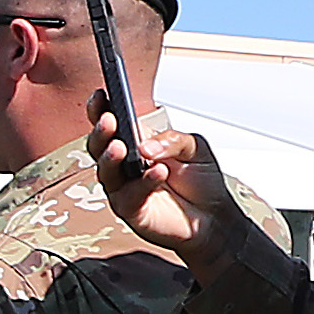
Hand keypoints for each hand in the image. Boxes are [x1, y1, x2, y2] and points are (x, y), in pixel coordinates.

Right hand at [92, 109, 233, 264]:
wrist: (214, 218)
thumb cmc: (202, 182)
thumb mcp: (195, 148)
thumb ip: (172, 140)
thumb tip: (146, 145)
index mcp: (136, 144)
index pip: (111, 125)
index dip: (100, 110)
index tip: (101, 95)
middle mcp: (125, 166)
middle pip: (98, 146)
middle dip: (101, 132)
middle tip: (109, 120)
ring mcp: (124, 188)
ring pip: (106, 171)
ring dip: (111, 157)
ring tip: (121, 147)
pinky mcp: (130, 210)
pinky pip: (129, 195)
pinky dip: (143, 182)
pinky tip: (158, 172)